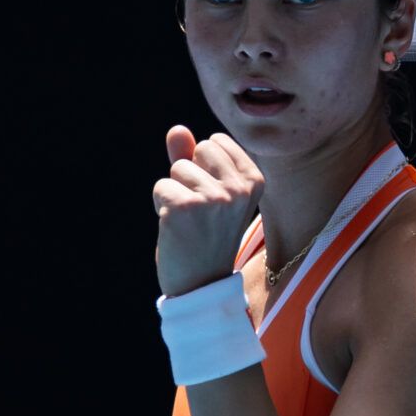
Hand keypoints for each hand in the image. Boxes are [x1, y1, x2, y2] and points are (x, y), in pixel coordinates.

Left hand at [152, 126, 263, 297]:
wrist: (201, 285)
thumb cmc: (206, 237)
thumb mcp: (208, 194)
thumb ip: (192, 159)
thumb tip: (176, 129)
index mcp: (254, 179)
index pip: (215, 142)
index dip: (204, 169)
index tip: (214, 202)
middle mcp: (239, 186)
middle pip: (198, 149)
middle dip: (189, 176)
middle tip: (199, 213)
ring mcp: (214, 196)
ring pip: (177, 169)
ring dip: (175, 193)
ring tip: (189, 222)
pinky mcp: (186, 206)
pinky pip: (161, 186)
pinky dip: (161, 207)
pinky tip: (177, 229)